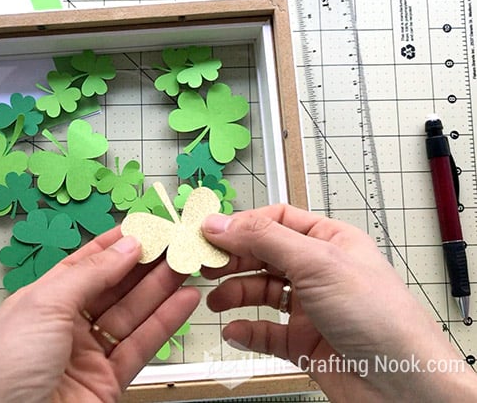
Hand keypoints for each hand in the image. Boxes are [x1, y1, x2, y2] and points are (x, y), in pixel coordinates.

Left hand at [0, 228, 199, 402]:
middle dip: (145, 265)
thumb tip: (125, 246)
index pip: (85, 264)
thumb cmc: (6, 368)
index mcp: (43, 300)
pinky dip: (165, 323)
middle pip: (114, 288)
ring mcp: (89, 354)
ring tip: (187, 265)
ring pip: (132, 314)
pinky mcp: (109, 382)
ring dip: (161, 289)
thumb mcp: (44, 305)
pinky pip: (141, 346)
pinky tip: (184, 301)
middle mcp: (67, 325)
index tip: (145, 226)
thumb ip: (90, 273)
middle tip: (175, 243)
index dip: (115, 244)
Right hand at [201, 204, 476, 401]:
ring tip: (216, 302)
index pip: (275, 221)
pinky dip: (246, 331)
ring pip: (260, 293)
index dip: (241, 225)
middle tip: (203, 267)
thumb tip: (218, 222)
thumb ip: (263, 240)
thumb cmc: (378, 316)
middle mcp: (318, 272)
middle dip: (232, 260)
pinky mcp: (303, 343)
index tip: (209, 234)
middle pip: (262, 256)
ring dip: (234, 294)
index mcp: (328, 242)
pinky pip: (264, 333)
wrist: (402, 384)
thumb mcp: (317, 263)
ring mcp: (310, 308)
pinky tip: (234, 332)